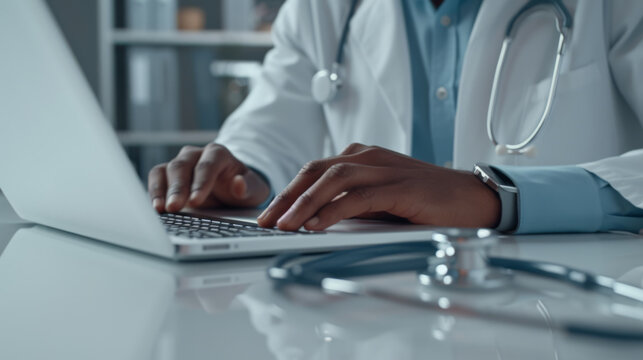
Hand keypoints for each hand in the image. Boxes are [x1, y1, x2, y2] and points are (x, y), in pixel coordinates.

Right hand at [148, 143, 269, 211]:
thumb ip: (248, 187)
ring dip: (161, 190)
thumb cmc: (244, 188)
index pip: (208, 165)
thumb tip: (238, 183)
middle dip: (178, 187)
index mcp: (219, 153)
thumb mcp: (254, 190)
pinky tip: (155, 208)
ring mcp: (181, 163)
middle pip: (183, 166)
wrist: (232, 190)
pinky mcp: (168, 174)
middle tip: (174, 206)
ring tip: (161, 209)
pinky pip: (156, 178)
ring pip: (166, 170)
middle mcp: (197, 154)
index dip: (201, 182)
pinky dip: (154, 192)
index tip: (195, 201)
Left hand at [257, 143, 499, 230]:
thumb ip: (350, 204)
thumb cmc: (424, 201)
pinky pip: (359, 196)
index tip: (268, 214)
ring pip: (333, 179)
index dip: (287, 192)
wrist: (471, 198)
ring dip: (304, 203)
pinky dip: (334, 210)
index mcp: (361, 158)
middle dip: (286, 196)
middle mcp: (368, 157)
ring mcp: (384, 169)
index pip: (314, 171)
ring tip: (283, 225)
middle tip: (264, 220)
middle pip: (315, 171)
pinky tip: (316, 225)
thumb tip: (316, 220)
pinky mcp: (400, 187)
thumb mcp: (379, 201)